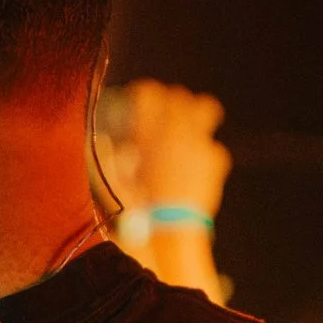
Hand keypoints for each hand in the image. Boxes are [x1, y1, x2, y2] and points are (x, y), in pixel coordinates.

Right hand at [94, 81, 230, 225]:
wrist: (172, 230)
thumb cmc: (138, 208)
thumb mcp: (113, 180)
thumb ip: (110, 156)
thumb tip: (106, 141)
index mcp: (149, 129)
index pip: (148, 93)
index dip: (143, 95)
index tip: (138, 102)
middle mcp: (177, 128)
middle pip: (179, 96)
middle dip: (172, 101)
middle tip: (165, 115)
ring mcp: (201, 141)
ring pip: (205, 108)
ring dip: (195, 117)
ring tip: (185, 134)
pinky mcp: (216, 159)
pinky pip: (211, 146)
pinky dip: (204, 155)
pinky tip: (194, 170)